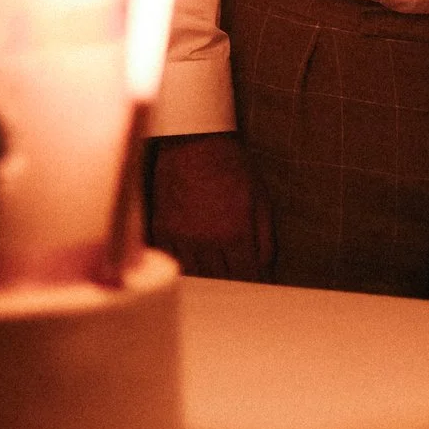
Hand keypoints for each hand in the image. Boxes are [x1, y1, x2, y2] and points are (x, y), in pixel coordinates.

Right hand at [148, 132, 273, 280]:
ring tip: (218, 273)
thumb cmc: (231, 165)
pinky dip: (185, 266)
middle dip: (234, 284)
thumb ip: (265, 236)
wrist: (192, 141)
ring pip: (198, 276)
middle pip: (223, 281)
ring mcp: (182, 238)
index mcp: (236, 233)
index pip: (248, 276)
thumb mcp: (259, 196)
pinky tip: (194, 262)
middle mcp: (208, 241)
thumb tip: (265, 267)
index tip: (258, 288)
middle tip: (239, 286)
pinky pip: (174, 262)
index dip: (255, 285)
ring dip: (210, 278)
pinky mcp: (162, 232)